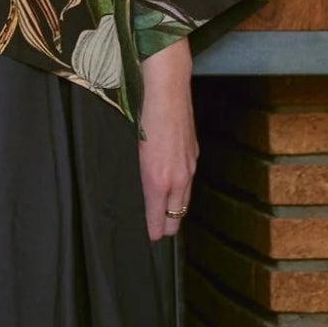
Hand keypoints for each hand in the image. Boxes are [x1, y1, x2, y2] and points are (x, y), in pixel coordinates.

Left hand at [138, 39, 197, 239]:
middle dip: (166, 227)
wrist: (167, 88)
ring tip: (164, 216)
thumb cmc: (143, 116)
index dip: (153, 232)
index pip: (158, 220)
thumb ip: (138, 176)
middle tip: (155, 231)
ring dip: (175, 210)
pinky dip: (181, 191)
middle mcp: (179, 178)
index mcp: (159, 181)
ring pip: (184, 200)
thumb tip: (137, 193)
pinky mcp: (194, 153)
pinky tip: (173, 186)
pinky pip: (189, 182)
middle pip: (176, 217)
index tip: (147, 238)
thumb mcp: (133, 149)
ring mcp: (190, 166)